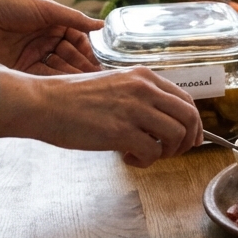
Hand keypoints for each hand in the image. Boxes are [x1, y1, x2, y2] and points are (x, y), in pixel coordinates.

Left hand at [0, 0, 100, 74]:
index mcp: (56, 23)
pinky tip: (65, 84)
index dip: (89, 50)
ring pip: (58, 66)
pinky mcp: (23, 65)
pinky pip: (42, 74)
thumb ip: (74, 19)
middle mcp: (48, 39)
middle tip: (95, 75)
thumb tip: (101, 25)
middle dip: (82, 64)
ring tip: (83, 81)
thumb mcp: (47, 8)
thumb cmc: (12, 4)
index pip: (79, 39)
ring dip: (70, 72)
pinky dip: (54, 78)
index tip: (101, 61)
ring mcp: (36, 53)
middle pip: (71, 54)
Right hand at [0, 67, 202, 166]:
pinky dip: (146, 161)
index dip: (194, 123)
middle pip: (189, 117)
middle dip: (187, 140)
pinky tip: (127, 157)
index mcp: (144, 76)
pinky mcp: (121, 132)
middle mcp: (144, 89)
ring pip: (176, 136)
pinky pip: (152, 152)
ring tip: (144, 154)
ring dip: (166, 152)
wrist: (43, 103)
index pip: (185, 100)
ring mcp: (134, 109)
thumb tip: (159, 121)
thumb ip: (139, 97)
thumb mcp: (114, 85)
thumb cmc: (72, 98)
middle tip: (173, 153)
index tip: (191, 139)